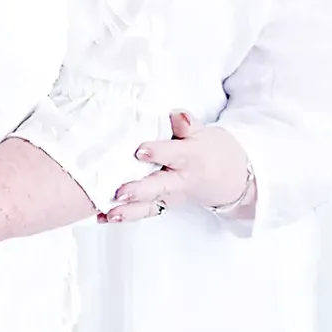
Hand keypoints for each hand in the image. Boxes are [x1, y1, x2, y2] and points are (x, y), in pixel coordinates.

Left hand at [102, 111, 251, 221]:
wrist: (228, 176)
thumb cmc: (204, 149)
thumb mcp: (200, 134)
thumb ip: (186, 125)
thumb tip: (177, 114)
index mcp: (189, 157)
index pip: (175, 154)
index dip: (159, 153)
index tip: (140, 151)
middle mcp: (179, 179)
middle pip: (160, 186)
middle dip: (140, 190)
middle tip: (120, 192)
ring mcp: (170, 195)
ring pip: (150, 205)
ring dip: (128, 211)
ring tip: (108, 213)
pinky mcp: (162, 205)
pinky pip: (143, 212)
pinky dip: (124, 215)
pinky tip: (103, 217)